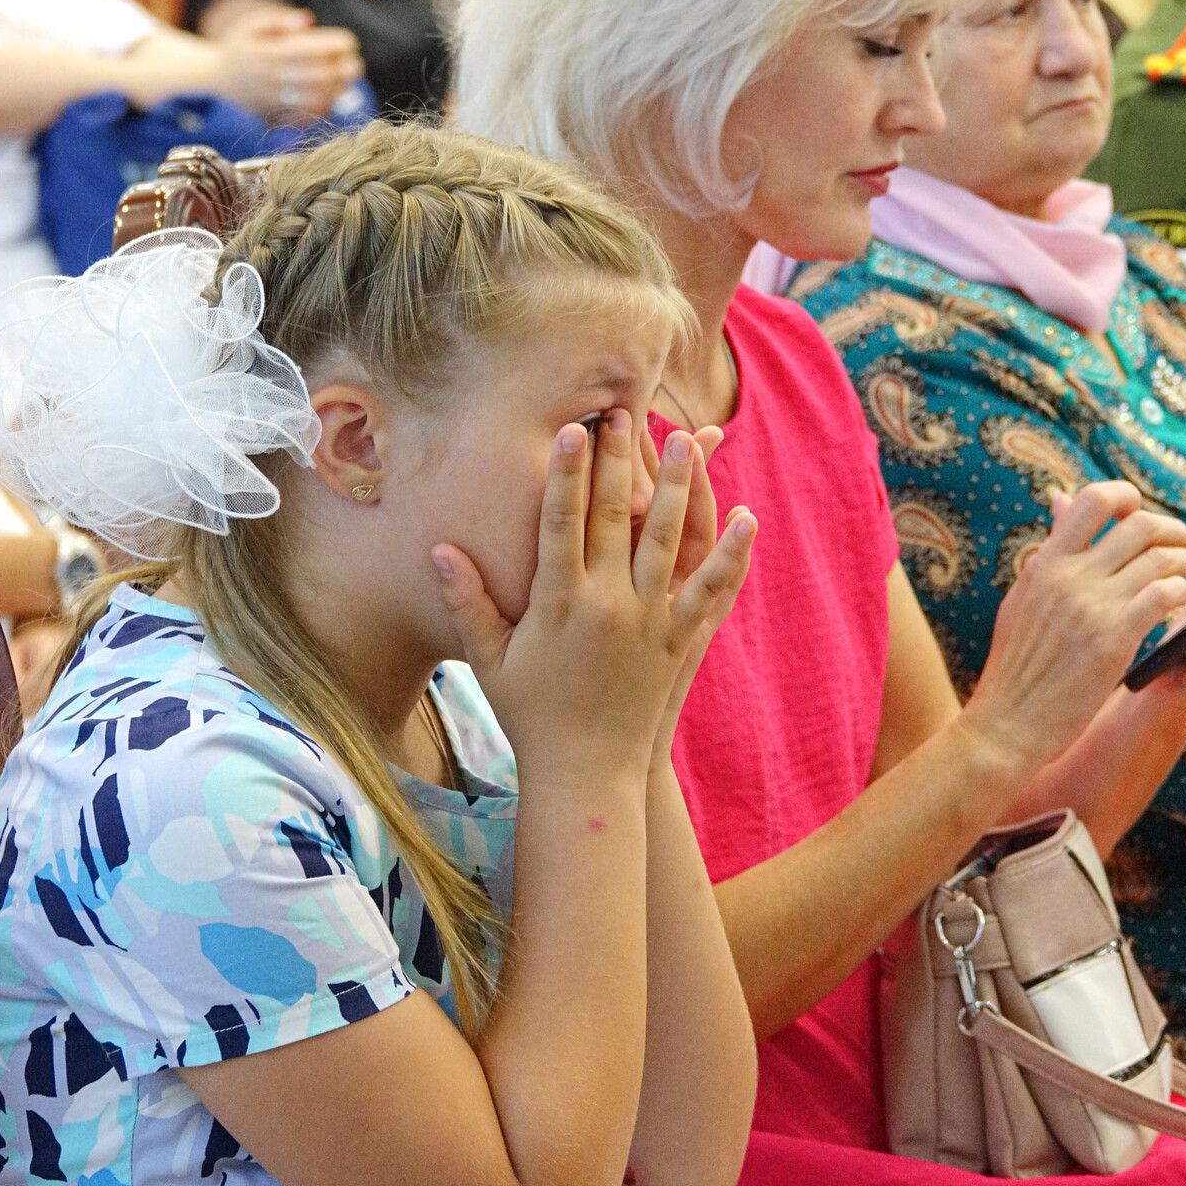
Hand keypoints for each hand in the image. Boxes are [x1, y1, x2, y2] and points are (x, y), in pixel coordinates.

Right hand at [217, 6, 363, 120]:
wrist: (216, 76)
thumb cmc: (239, 45)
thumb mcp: (252, 24)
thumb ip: (279, 20)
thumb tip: (308, 21)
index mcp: (268, 51)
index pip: (311, 48)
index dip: (336, 46)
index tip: (349, 42)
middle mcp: (271, 77)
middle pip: (318, 76)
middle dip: (343, 70)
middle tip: (356, 64)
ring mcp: (273, 99)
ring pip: (315, 99)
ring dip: (337, 91)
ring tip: (346, 81)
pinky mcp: (274, 115)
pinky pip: (305, 118)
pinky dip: (323, 109)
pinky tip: (330, 98)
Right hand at [433, 411, 755, 779]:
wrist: (585, 772)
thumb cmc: (530, 714)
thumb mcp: (490, 659)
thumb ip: (469, 601)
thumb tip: (439, 550)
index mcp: (558, 603)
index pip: (563, 522)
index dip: (569, 472)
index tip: (575, 429)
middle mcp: (607, 605)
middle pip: (618, 516)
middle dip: (622, 460)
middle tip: (627, 412)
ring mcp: (649, 621)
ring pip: (668, 540)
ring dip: (679, 486)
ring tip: (686, 440)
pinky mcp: (680, 641)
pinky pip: (709, 588)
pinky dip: (729, 553)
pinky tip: (746, 516)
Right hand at [962, 481, 1185, 771]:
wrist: (1007, 723)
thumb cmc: (1017, 669)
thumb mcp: (1022, 600)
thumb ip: (1049, 552)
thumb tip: (1059, 498)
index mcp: (1044, 563)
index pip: (1094, 499)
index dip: (1128, 498)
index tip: (1143, 516)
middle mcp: (1067, 575)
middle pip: (1140, 524)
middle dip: (1176, 530)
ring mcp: (1091, 605)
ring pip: (1162, 558)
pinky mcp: (1114, 638)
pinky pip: (1166, 593)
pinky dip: (1183, 591)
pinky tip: (1183, 604)